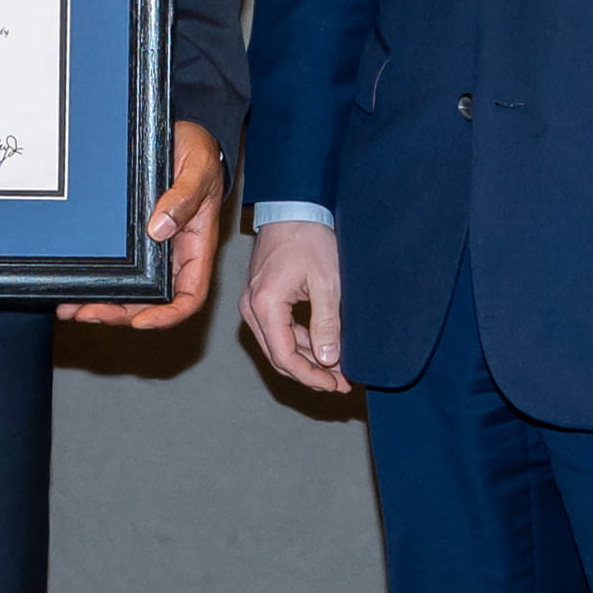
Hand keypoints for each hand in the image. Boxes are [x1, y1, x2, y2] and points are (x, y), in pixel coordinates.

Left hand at [61, 123, 228, 327]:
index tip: (139, 321)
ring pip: (129, 291)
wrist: (180, 133)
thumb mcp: (197, 170)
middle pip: (151, 302)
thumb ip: (183, 197)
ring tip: (72, 308)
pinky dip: (95, 282)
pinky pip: (116, 268)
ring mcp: (151, 249)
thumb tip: (159, 228)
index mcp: (196, 245)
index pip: (189, 295)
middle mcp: (173, 254)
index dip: (166, 315)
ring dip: (102, 305)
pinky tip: (72, 287)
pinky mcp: (131, 239)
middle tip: (88, 313)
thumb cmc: (197, 152)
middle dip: (120, 314)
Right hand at [241, 215, 347, 390]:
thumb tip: (329, 360)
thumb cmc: (308, 238)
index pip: (284, 357)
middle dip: (311, 373)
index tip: (335, 384)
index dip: (311, 377)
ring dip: (308, 360)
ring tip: (338, 370)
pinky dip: (301, 343)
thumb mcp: (327, 283)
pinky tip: (324, 348)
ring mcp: (253, 303)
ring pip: (279, 345)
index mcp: (265, 305)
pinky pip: (279, 330)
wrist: (292, 208)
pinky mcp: (261, 298)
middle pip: (279, 356)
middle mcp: (251, 308)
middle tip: (341, 384)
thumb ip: (327, 324)